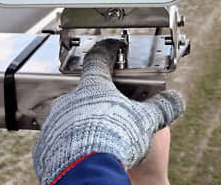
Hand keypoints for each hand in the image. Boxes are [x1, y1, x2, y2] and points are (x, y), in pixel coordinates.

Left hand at [32, 38, 184, 184]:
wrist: (85, 172)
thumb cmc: (115, 140)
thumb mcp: (146, 121)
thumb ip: (161, 108)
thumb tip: (176, 101)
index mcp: (94, 87)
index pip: (98, 60)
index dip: (106, 52)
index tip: (110, 48)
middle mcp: (69, 100)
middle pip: (84, 93)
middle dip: (98, 100)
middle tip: (113, 112)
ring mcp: (54, 123)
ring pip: (69, 117)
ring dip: (82, 124)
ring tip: (99, 138)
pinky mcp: (44, 147)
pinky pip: (58, 141)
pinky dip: (69, 145)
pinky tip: (83, 154)